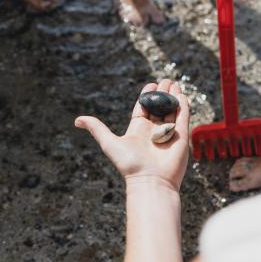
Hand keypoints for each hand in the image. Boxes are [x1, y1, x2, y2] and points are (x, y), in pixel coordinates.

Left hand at [75, 80, 189, 191]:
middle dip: (162, 93)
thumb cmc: (129, 164)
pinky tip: (181, 95)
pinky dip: (183, 106)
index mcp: (138, 129)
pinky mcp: (180, 137)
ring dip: (173, 97)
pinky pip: (183, 118)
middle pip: (159, 107)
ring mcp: (168, 133)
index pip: (144, 108)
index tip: (151, 84)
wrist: (150, 181)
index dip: (147, 96)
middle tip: (166, 80)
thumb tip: (77, 120)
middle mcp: (153, 131)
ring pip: (172, 111)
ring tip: (174, 84)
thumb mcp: (109, 142)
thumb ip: (96, 129)